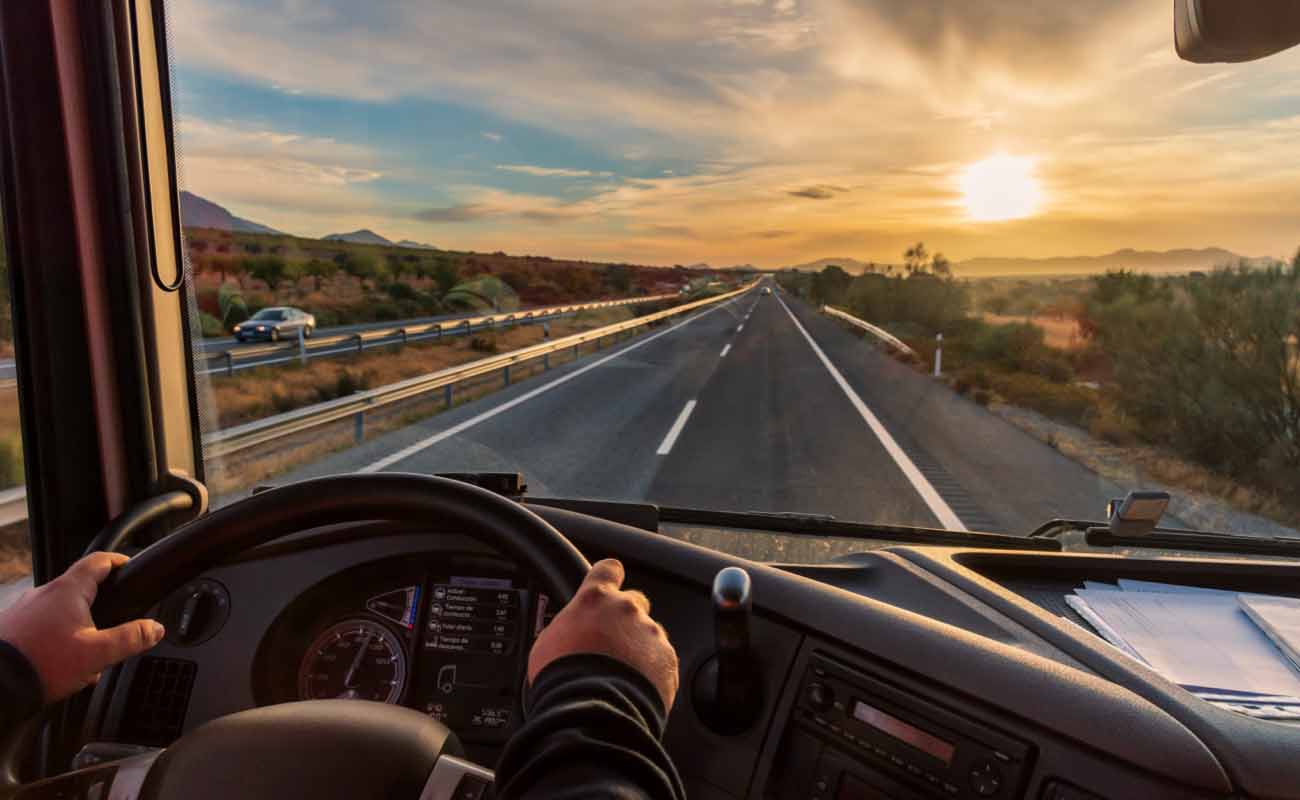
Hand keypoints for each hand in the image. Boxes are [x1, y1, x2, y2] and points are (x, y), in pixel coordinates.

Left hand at [0, 552, 164, 700]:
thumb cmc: (43, 663)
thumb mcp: (98, 653)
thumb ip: (131, 638)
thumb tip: (155, 628)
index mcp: (68, 591)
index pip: (98, 561)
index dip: (117, 561)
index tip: (128, 566)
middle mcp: (42, 593)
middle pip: (78, 588)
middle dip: (97, 605)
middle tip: (110, 623)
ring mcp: (22, 609)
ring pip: (58, 609)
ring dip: (74, 625)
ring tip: (82, 653)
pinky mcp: (10, 627)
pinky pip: (39, 624)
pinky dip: (52, 636)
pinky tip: (56, 661)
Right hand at [528, 559, 678, 710]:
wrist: (592, 712)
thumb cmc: (562, 679)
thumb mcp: (549, 643)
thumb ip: (569, 626)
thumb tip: (571, 634)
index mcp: (594, 600)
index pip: (608, 569)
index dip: (609, 577)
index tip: (609, 583)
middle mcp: (626, 609)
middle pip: (634, 602)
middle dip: (624, 620)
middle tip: (609, 645)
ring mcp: (650, 633)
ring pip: (648, 634)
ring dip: (638, 649)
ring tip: (620, 677)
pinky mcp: (667, 660)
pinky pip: (661, 661)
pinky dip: (651, 673)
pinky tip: (634, 690)